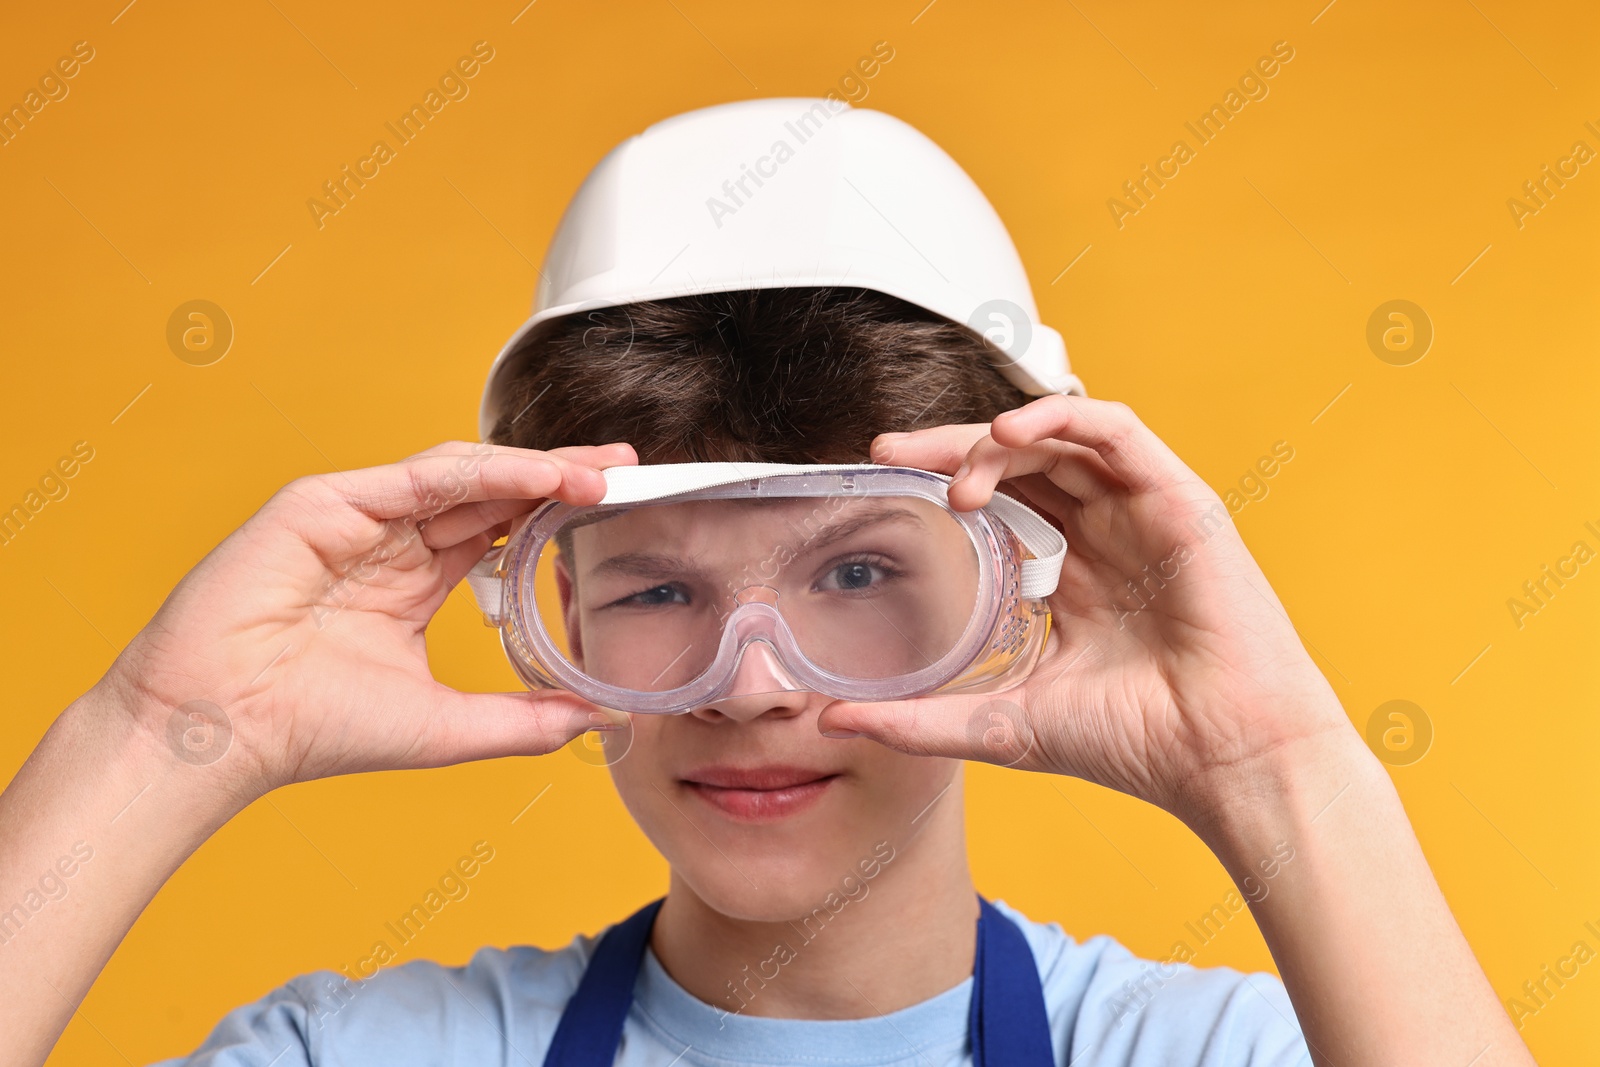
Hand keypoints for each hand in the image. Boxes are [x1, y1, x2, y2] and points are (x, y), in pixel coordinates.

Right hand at [102, 441, 636, 801]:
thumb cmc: (312, 730)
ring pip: (464, 475)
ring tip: (599, 478)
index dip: (558, 515)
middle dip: (562, 479)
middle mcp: (391, 541)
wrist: (219, 734)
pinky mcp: (325, 503)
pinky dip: (485, 473)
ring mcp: (359, 517)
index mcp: (414, 581)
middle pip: (493, 492)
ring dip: (535, 471)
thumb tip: (599, 720)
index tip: (619, 510)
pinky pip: (420, 478)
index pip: (501, 530)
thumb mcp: (445, 727)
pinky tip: (540, 477)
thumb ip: (524, 720)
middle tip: (627, 470)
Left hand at [817, 395, 1357, 824]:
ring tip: (955, 473)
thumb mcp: (1002, 725)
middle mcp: (1108, 533)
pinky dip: (1063, 417)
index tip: (879, 477)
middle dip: (952, 447)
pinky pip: (1117, 432)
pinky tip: (1009, 432)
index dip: (943, 477)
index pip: (1001, 499)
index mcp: (1075, 574)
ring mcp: (1144, 513)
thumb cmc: (1135, 744)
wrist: (1223, 762)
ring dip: (999, 438)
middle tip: (890, 451)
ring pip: (1062, 436)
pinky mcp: (1181, 500)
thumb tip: (835, 721)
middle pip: (1022, 460)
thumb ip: (921, 719)